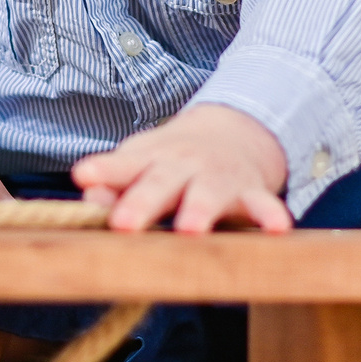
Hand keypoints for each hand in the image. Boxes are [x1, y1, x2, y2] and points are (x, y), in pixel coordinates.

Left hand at [72, 103, 290, 233]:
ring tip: (190, 229)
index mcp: (150, 160)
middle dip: (142, 203)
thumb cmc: (172, 161)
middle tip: (123, 224)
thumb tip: (89, 195)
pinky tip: (277, 228)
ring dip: (200, 209)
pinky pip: (262, 204)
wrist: (233, 132)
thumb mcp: (140, 163)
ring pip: (208, 193)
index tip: (84, 176)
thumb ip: (115, 183)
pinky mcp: (251, 191)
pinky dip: (270, 215)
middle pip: (160, 183)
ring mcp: (218, 177)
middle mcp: (183, 166)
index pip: (123, 165)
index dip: (104, 171)